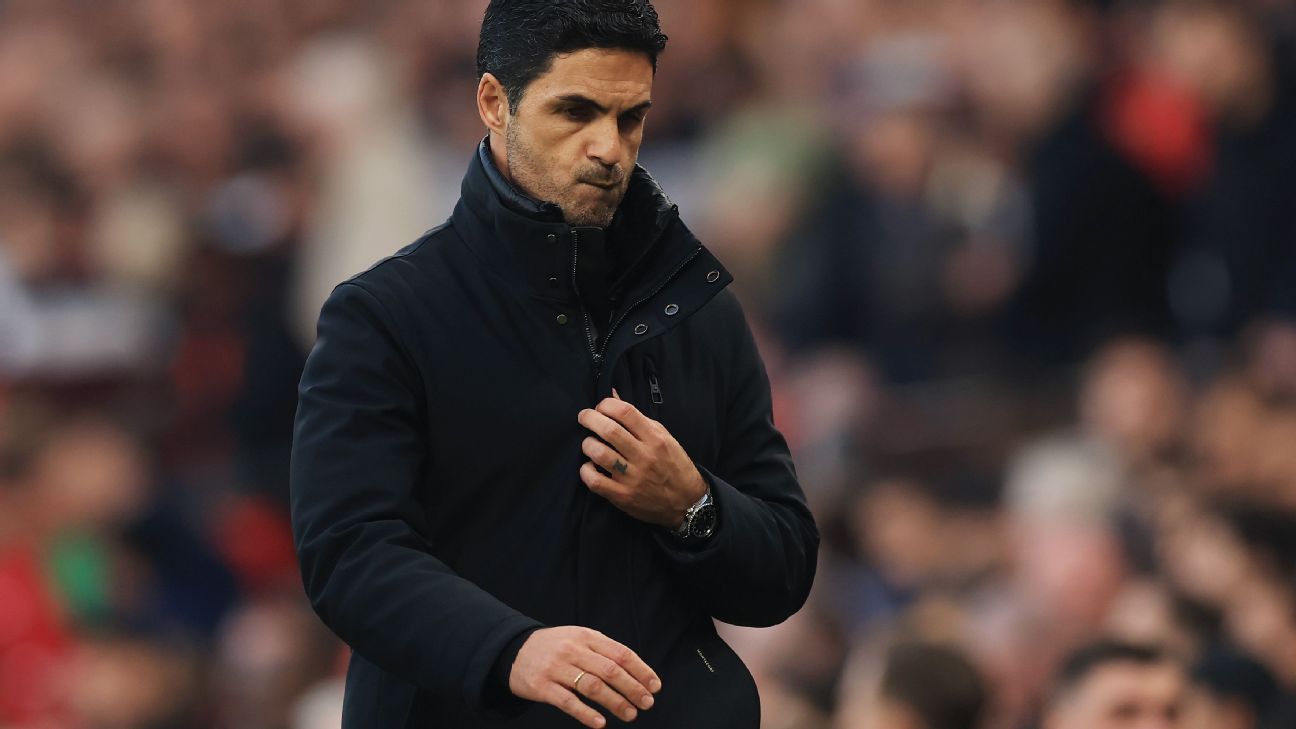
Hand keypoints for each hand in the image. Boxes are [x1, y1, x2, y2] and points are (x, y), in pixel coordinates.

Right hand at [509, 626, 660, 727]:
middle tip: (647, 703)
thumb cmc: (555, 648)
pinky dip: (585, 713)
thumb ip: (603, 651)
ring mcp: (556, 668)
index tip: (655, 686)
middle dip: (633, 688)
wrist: (514, 649)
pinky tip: (600, 723)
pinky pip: (567, 701)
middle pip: (610, 670)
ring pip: (592, 686)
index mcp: (586, 637)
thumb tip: (637, 672)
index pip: (620, 653)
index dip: (641, 670)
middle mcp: (573, 650)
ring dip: (615, 702)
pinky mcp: (542, 686)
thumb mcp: (579, 639)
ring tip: (630, 714)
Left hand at [577, 392, 707, 527]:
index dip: (606, 404)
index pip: (625, 412)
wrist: (686, 501)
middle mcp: (644, 456)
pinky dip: (586, 471)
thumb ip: (637, 418)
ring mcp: (633, 478)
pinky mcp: (623, 496)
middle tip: (584, 417)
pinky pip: (595, 481)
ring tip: (589, 444)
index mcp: (655, 438)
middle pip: (609, 430)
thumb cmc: (673, 465)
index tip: (601, 407)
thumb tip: (612, 395)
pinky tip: (590, 466)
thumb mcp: (663, 437)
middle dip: (589, 418)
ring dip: (587, 444)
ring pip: (599, 453)